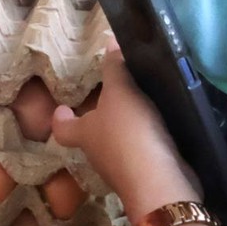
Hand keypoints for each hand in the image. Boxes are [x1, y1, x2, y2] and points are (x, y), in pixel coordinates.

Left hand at [52, 53, 200, 220]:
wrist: (161, 183)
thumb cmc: (130, 135)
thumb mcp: (121, 94)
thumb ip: (115, 69)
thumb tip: (108, 42)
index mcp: (84, 134)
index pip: (63, 129)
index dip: (61, 118)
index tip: (63, 107)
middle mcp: (98, 155)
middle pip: (92, 137)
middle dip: (99, 120)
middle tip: (114, 98)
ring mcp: (123, 169)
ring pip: (119, 147)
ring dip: (127, 131)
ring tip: (145, 107)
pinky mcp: (148, 175)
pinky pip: (144, 154)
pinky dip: (150, 142)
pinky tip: (166, 128)